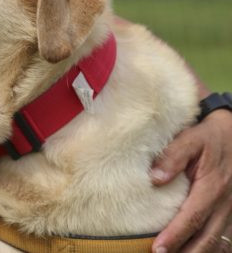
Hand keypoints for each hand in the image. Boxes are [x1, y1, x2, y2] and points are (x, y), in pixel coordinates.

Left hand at [150, 110, 231, 251]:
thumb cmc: (209, 137)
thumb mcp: (191, 139)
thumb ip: (172, 157)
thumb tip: (154, 178)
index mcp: (212, 187)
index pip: (192, 218)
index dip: (175, 236)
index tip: (157, 248)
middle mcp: (224, 203)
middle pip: (206, 238)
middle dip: (185, 252)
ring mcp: (230, 210)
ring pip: (215, 241)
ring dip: (197, 252)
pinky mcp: (230, 211)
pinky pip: (222, 235)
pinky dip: (208, 246)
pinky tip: (193, 250)